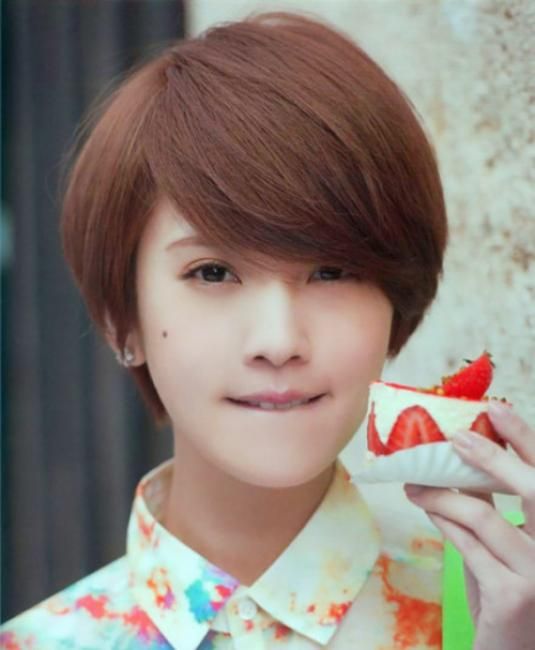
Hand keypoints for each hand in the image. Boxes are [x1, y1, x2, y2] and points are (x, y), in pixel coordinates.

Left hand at [404, 401, 534, 649]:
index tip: (496, 408)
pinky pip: (467, 543)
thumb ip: (490, 504)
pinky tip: (425, 507)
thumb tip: (459, 457)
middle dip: (493, 455)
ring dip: (442, 494)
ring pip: (484, 515)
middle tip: (454, 435)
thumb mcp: (505, 543)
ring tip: (415, 484)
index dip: (525, 438)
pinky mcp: (512, 595)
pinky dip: (441, 520)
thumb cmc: (506, 589)